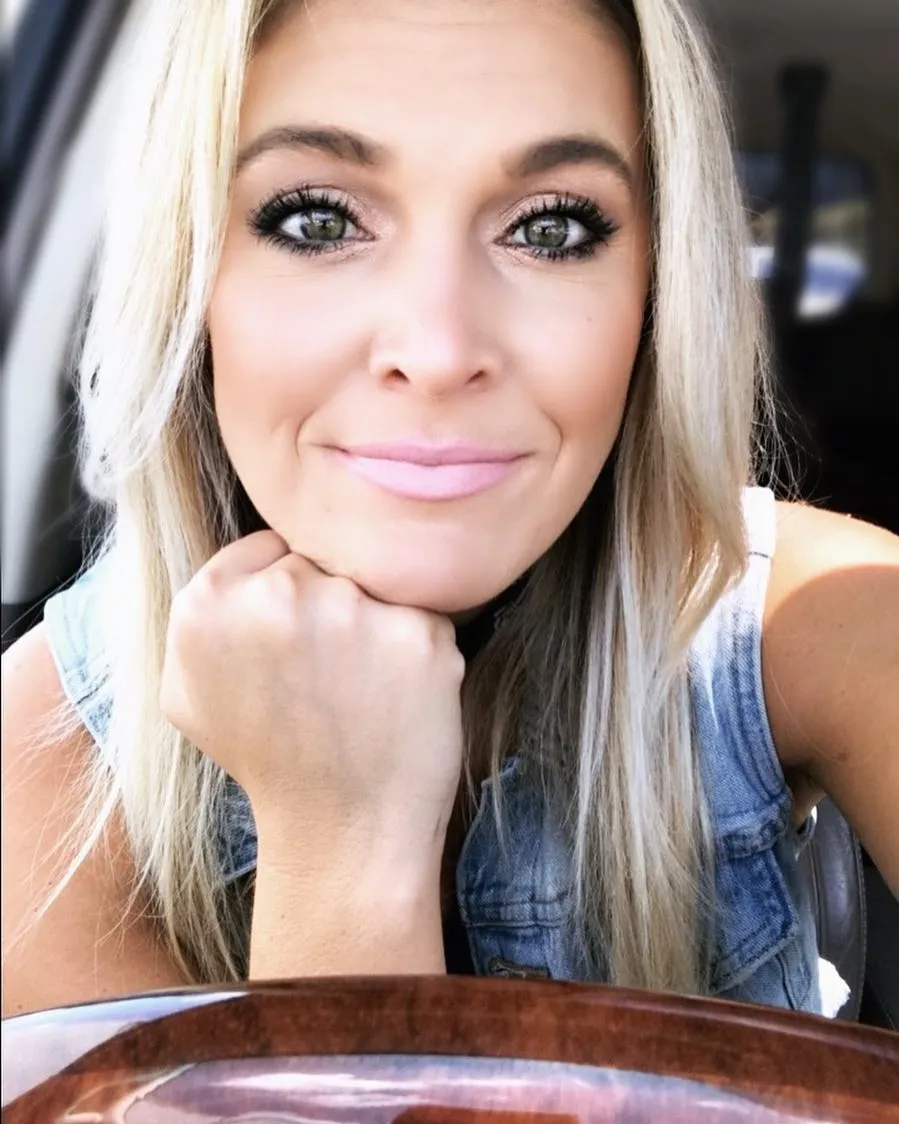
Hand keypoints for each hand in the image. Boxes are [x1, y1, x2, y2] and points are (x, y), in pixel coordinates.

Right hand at [160, 531, 465, 866]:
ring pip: (374, 583)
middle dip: (329, 604)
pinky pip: (423, 614)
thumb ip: (199, 615)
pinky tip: (398, 696)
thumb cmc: (268, 762)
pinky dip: (417, 650)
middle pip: (322, 561)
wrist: (341, 833)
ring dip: (375, 623)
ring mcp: (353, 611)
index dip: (285, 595)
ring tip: (361, 687)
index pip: (269, 548)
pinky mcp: (418, 634)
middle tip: (326, 674)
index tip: (290, 645)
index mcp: (208, 601)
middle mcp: (279, 594)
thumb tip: (239, 564)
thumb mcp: (187, 692)